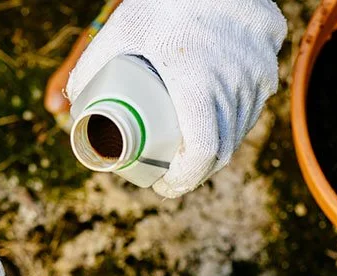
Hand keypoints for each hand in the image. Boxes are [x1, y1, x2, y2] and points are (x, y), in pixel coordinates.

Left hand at [66, 0, 286, 197]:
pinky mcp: (269, 66)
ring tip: (192, 153)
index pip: (200, 154)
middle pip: (221, 150)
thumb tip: (67, 105)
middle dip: (196, 171)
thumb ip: (91, 64)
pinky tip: (219, 125)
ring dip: (218, 149)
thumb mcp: (121, 28)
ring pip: (240, 131)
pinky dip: (236, 122)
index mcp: (198, 86)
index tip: (165, 186)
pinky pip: (254, 106)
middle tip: (171, 173)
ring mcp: (257, 77)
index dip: (183, 179)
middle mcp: (234, 86)